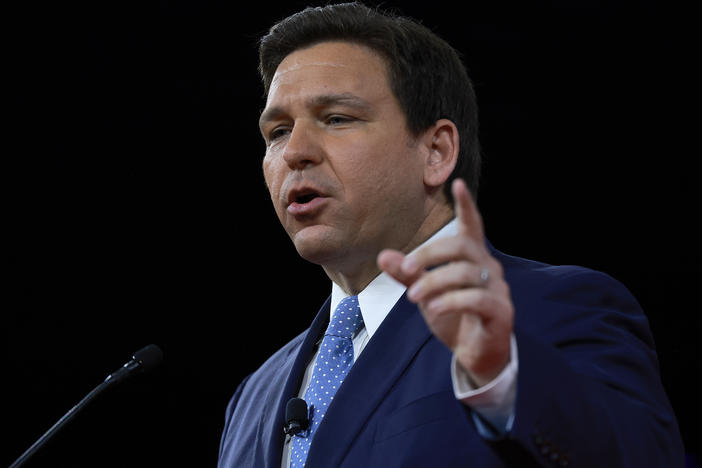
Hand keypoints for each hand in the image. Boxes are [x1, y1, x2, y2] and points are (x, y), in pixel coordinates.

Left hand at [377, 179, 513, 386]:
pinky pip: (476, 299)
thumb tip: (383, 255)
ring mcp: (497, 289)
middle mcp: (488, 268)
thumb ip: (408, 274)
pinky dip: (450, 301)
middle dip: (430, 254)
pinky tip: (433, 308)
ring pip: (466, 273)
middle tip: (407, 268)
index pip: (473, 226)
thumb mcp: (425, 293)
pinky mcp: (500, 311)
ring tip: (414, 296)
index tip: (458, 184)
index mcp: (472, 259)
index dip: (466, 206)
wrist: (475, 355)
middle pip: (462, 246)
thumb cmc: (453, 317)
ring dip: (434, 282)